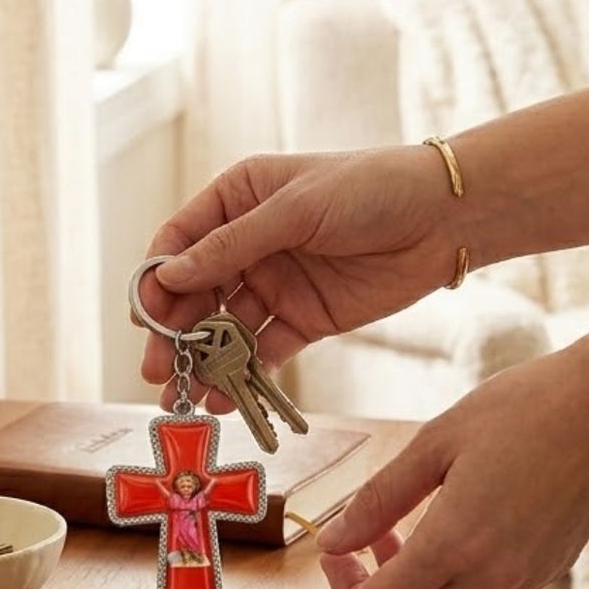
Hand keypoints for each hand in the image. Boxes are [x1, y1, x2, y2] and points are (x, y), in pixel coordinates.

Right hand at [140, 149, 464, 408]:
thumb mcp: (296, 209)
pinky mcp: (305, 319)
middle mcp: (249, 242)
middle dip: (173, 333)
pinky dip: (242, 376)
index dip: (156, 280)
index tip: (144, 318)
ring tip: (181, 397)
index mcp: (238, 198)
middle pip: (195, 292)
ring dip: (202, 362)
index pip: (180, 241)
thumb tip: (168, 276)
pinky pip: (263, 351)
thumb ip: (232, 246)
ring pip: (225, 328)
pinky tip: (221, 400)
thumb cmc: (371, 189)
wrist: (445, 217)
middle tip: (157, 371)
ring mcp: (275, 283)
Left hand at [286, 344, 588, 588]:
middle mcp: (493, 577)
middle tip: (340, 553)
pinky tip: (429, 540)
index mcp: (457, 544)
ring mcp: (523, 581)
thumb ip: (379, 498)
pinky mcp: (543, 573)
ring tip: (384, 537)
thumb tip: (332, 540)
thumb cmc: (525, 408)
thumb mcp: (435, 442)